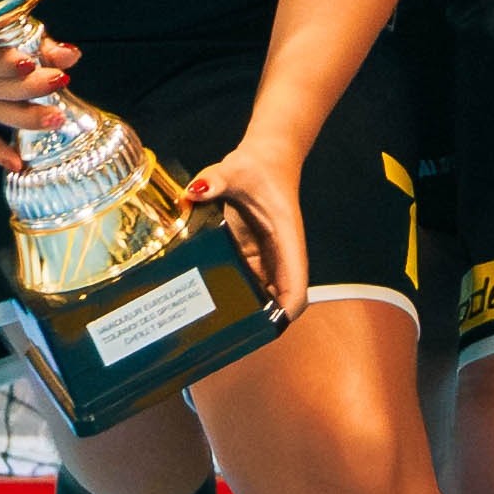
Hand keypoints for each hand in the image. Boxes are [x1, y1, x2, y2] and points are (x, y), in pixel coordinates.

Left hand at [174, 143, 311, 327]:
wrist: (266, 157)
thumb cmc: (258, 166)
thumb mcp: (235, 170)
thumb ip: (216, 179)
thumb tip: (196, 190)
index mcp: (287, 240)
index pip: (297, 286)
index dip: (287, 312)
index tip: (267, 328)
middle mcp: (280, 255)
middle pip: (279, 299)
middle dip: (261, 320)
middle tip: (228, 337)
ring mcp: (265, 256)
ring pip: (262, 294)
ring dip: (246, 310)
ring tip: (214, 326)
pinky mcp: (251, 252)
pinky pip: (246, 281)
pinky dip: (234, 293)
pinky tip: (208, 301)